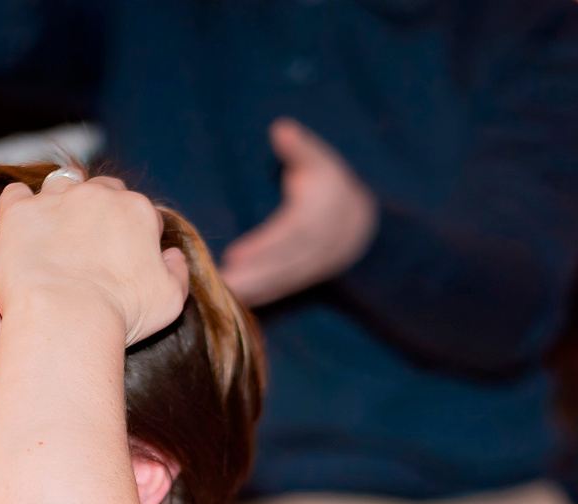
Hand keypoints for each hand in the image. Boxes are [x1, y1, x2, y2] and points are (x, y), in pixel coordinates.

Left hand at [0, 170, 189, 346]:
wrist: (66, 319)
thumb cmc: (121, 315)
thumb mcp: (170, 301)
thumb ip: (178, 273)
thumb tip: (172, 255)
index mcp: (138, 211)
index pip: (140, 210)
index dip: (135, 233)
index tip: (124, 257)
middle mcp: (99, 195)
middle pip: (102, 189)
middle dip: (100, 209)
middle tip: (89, 244)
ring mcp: (56, 199)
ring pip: (61, 183)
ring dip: (61, 199)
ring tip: (54, 231)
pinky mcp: (19, 212)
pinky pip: (16, 194)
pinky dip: (19, 205)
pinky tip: (22, 226)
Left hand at [219, 119, 379, 308]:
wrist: (360, 227)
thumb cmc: (331, 186)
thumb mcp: (320, 160)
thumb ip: (300, 147)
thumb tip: (280, 128)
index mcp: (317, 219)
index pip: (289, 236)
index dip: (262, 247)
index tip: (234, 255)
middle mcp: (315, 249)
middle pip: (281, 267)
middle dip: (250, 277)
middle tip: (217, 282)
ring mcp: (309, 268)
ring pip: (278, 283)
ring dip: (249, 292)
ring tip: (217, 294)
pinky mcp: (299, 280)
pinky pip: (277, 291)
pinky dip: (256, 297)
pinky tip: (230, 300)